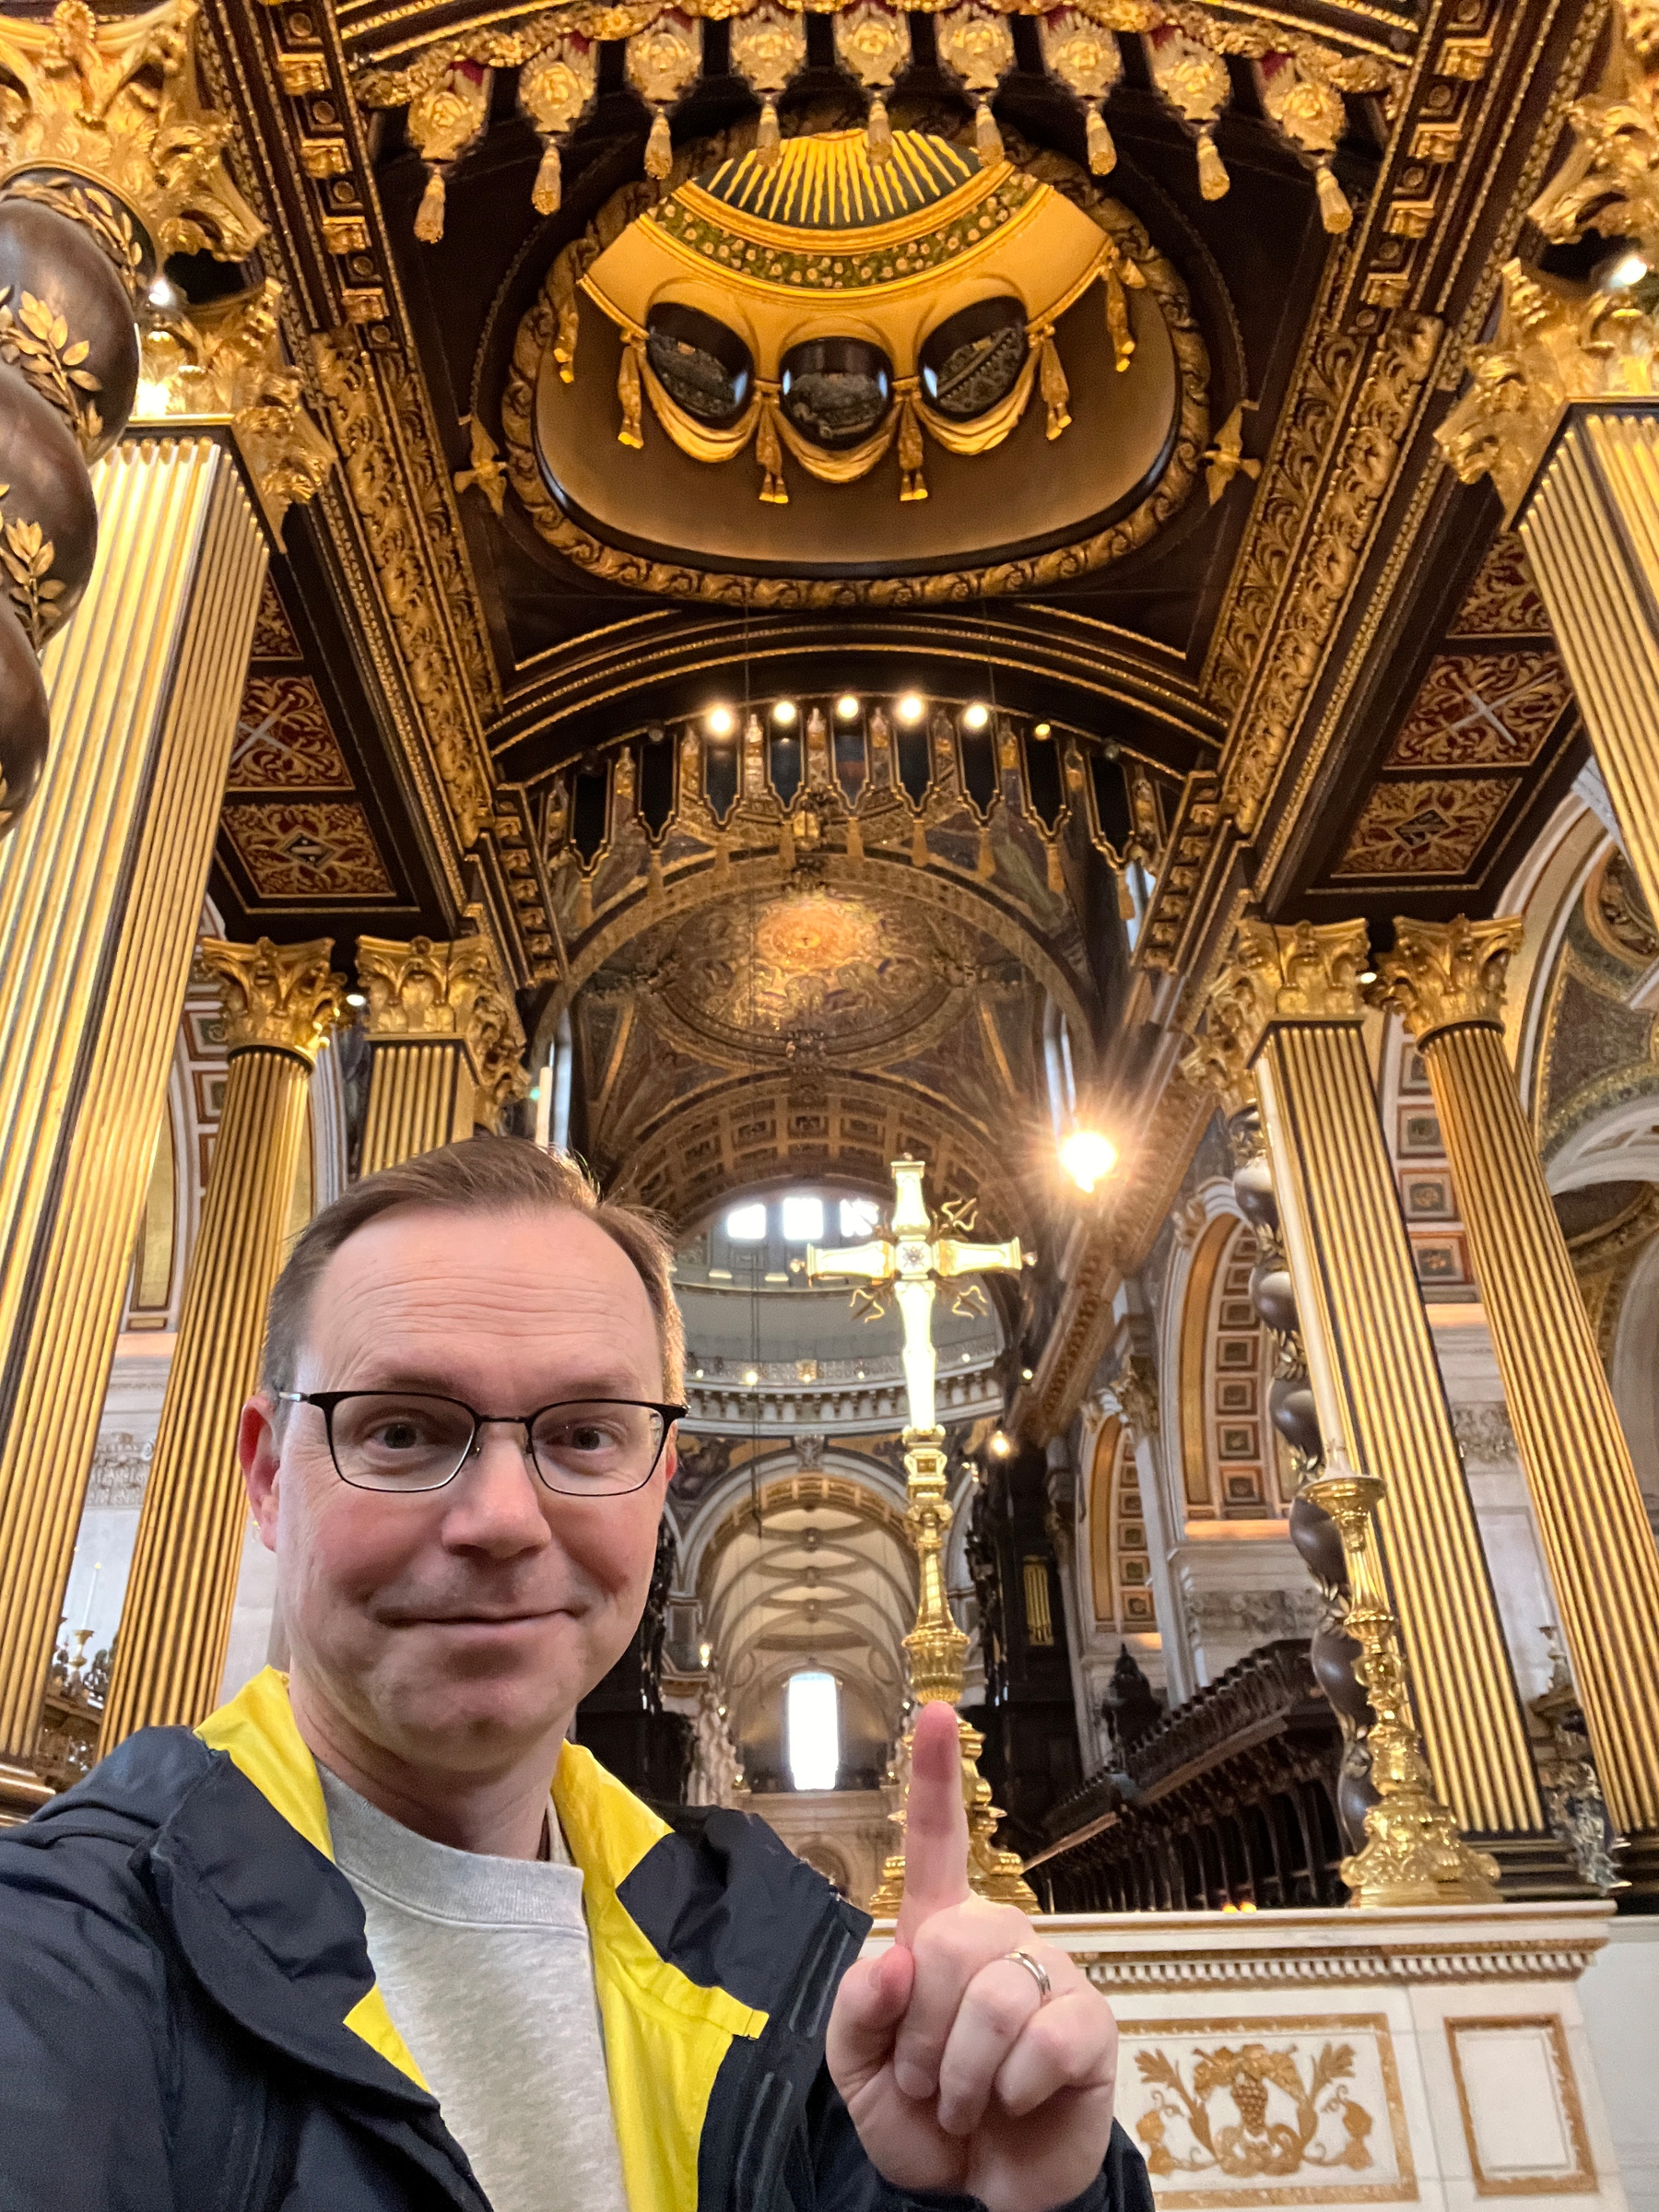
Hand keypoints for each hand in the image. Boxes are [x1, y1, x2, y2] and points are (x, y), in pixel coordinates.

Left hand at [827, 1702, 1117, 2211]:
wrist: (974, 2199)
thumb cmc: (920, 2121)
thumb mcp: (857, 2072)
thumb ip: (855, 2010)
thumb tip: (892, 1959)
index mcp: (938, 1931)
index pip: (934, 1840)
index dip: (932, 1776)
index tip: (936, 1712)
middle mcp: (998, 1937)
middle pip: (950, 1943)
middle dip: (920, 2031)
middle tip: (925, 2080)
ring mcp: (1050, 1975)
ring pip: (992, 1997)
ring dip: (959, 2072)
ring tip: (963, 2100)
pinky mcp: (1091, 2025)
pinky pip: (1046, 2037)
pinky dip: (1013, 2086)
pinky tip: (1014, 2101)